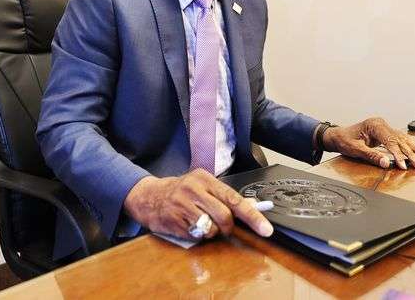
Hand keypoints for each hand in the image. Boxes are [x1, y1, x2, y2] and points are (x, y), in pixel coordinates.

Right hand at [123, 169, 273, 239]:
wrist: (148, 196)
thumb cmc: (181, 192)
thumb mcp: (201, 186)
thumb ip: (223, 197)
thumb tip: (252, 209)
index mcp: (204, 179)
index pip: (234, 199)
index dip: (252, 216)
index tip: (266, 229)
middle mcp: (193, 189)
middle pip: (224, 216)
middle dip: (227, 228)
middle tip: (222, 228)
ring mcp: (181, 205)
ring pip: (210, 228)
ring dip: (210, 232)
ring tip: (200, 223)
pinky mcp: (172, 220)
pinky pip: (195, 235)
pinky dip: (196, 235)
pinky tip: (187, 225)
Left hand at [322, 117, 414, 169]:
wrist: (338, 136)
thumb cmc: (344, 140)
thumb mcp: (355, 149)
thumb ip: (371, 155)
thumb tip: (386, 163)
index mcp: (374, 125)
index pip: (390, 141)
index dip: (398, 155)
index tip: (404, 165)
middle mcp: (381, 124)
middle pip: (400, 140)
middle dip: (411, 153)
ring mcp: (384, 127)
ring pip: (403, 139)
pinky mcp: (385, 132)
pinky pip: (400, 139)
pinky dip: (410, 147)